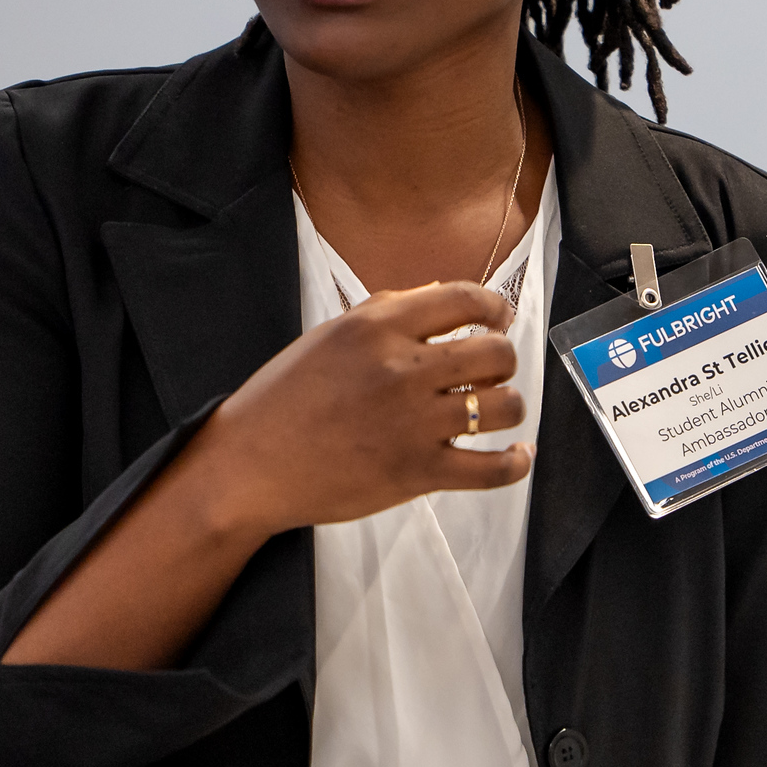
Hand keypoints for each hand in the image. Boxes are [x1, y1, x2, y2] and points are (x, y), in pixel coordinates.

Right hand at [195, 280, 531, 537]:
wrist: (250, 464)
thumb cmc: (284, 398)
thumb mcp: (329, 335)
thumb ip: (386, 310)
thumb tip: (440, 294)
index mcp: (377, 326)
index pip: (464, 300)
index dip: (494, 308)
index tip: (498, 318)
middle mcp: (402, 369)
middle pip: (495, 352)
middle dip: (503, 359)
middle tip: (492, 370)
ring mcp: (414, 423)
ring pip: (503, 406)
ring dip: (509, 406)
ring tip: (496, 411)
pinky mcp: (418, 473)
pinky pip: (493, 468)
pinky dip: (515, 461)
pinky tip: (516, 453)